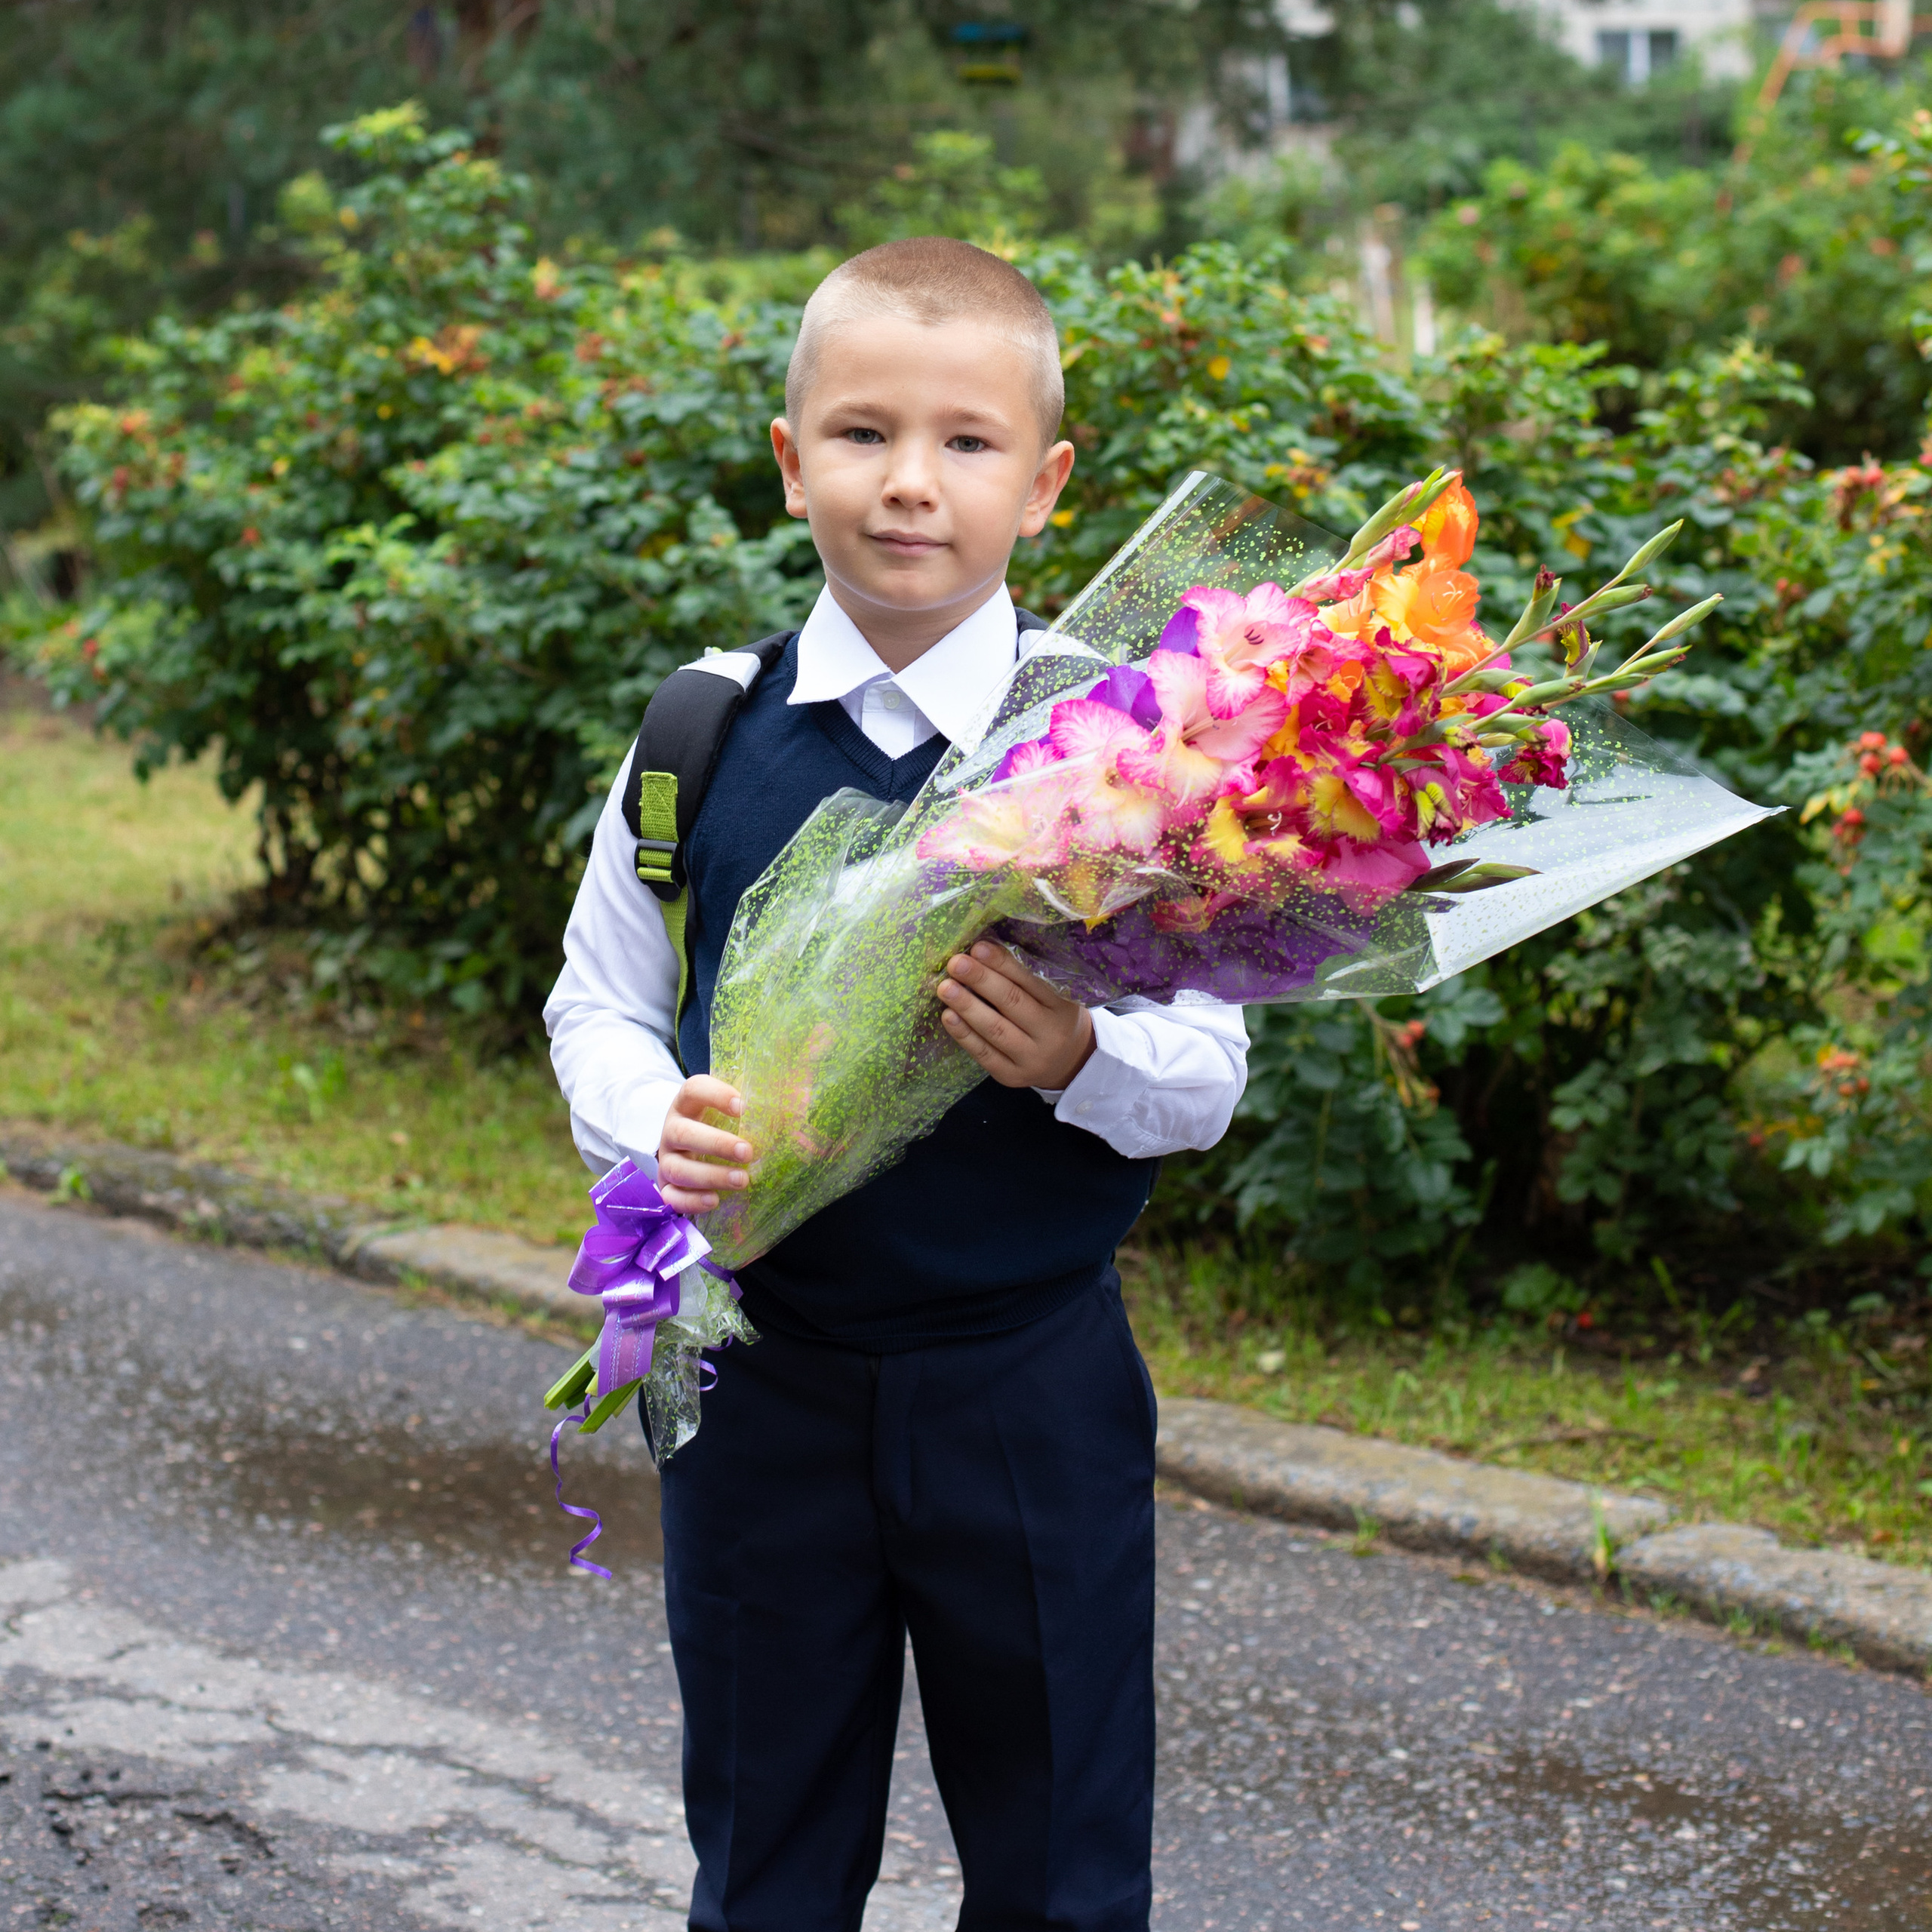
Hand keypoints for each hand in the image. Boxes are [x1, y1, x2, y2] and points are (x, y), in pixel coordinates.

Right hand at [657, 1076, 753, 1215]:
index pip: (694, 1089)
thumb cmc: (718, 1126)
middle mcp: (672, 1130)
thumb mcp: (732, 1112)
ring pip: (678, 1168)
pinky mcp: (665, 1186)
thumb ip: (760, 1104)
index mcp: (687, 1104)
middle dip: (717, 1143)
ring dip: (711, 1175)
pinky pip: (672, 1196)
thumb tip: (803, 1096)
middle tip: (747, 1152)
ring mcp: (667, 1160)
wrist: (686, 1151)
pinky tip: (715, 1200)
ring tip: (742, 1179)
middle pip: (683, 1133)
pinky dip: (692, 1201)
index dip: (716, 1095)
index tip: (742, 1107)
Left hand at [936, 941, 1096, 1090]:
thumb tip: (983, 951)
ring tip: (945, 988)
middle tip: (956, 963)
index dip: (1003, 964)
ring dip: (967, 1007)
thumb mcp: (1055, 997)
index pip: (1031, 982)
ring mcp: (1031, 1058)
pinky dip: (964, 1034)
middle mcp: (1049, 1034)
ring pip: (995, 1030)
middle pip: (1012, 1004)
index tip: (978, 947)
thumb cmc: (1054, 1018)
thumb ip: (1027, 978)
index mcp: (1062, 1007)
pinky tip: (948, 1016)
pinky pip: (984, 1054)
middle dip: (981, 981)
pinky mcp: (1011, 1076)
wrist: (1070, 1063)